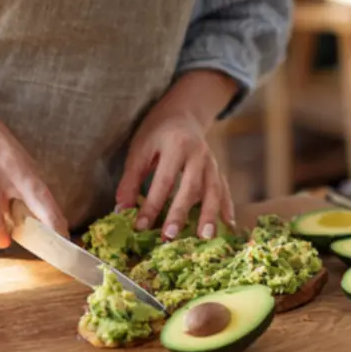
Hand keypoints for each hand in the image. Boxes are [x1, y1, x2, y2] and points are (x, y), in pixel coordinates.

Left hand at [115, 72, 238, 239]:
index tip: (140, 226)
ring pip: (213, 191)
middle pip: (190, 188)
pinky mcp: (218, 170)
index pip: (163, 180)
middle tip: (169, 237)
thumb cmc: (157, 132)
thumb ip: (131, 179)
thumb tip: (122, 210)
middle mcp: (198, 154)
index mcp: (176, 145)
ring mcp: (212, 163)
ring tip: (204, 238)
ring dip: (209, 215)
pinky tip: (228, 225)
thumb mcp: (140, 149)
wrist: (183, 113)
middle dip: (180, 214)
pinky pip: (224, 190)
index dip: (152, 205)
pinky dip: (226, 208)